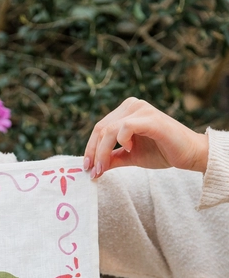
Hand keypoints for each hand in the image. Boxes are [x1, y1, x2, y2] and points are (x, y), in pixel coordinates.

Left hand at [84, 97, 208, 177]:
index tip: (88, 168)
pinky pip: (125, 127)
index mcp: (126, 111)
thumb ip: (112, 159)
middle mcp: (132, 105)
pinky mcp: (151, 118)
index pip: (100, 128)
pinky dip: (121, 141)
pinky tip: (127, 150)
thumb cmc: (161, 152)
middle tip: (93, 171)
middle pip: (101, 128)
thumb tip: (92, 169)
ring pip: (109, 129)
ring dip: (102, 152)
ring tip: (103, 169)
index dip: (90, 149)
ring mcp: (142, 109)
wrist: (188, 154)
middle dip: (94, 152)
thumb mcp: (129, 157)